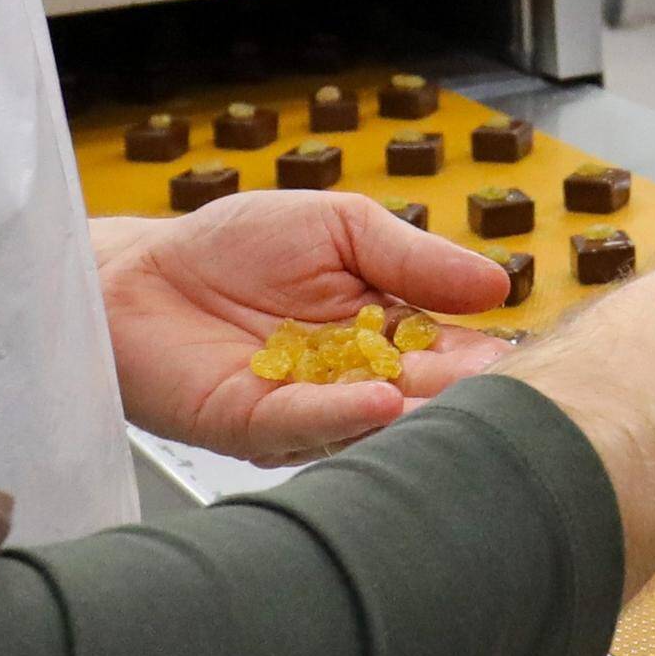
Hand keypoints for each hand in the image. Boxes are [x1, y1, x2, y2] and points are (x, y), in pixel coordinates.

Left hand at [92, 199, 511, 464]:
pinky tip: (382, 401)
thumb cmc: (230, 248)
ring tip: (451, 396)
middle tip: (498, 383)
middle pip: (424, 394)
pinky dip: (346, 415)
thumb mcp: (339, 227)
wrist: (136, 275)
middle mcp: (354, 380)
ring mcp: (310, 411)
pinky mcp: (257, 428)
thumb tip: (496, 285)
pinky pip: (308, 426)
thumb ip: (413, 257)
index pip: (451, 350)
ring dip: (416, 411)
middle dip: (460, 390)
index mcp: (385, 332)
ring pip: (376, 423)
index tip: (518, 353)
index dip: (484, 353)